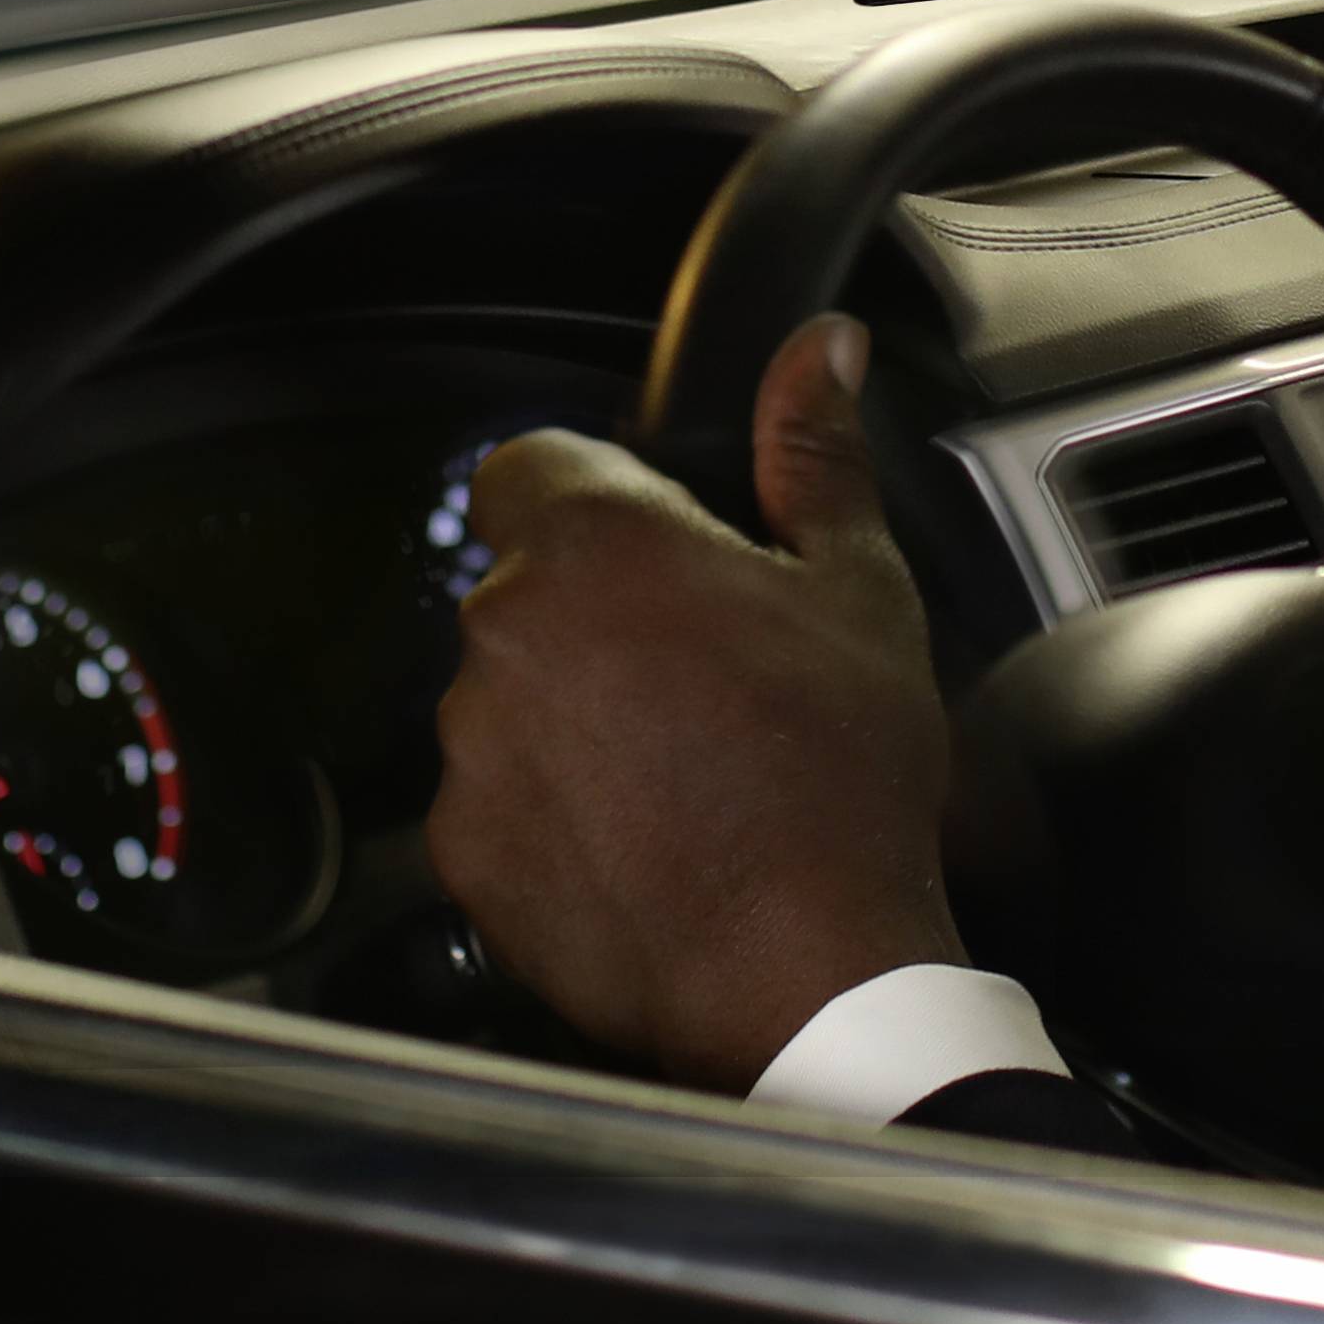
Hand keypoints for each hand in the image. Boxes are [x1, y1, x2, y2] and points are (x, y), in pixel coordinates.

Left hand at [425, 314, 962, 1090]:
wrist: (807, 971)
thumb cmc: (838, 783)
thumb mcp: (859, 589)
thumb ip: (817, 452)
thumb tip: (824, 351)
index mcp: (593, 543)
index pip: (528, 463)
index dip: (594, 495)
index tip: (654, 544)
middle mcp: (505, 633)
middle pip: (528, 586)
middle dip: (601, 616)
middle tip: (706, 675)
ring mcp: (473, 748)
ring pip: (510, 695)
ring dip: (573, 715)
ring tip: (685, 770)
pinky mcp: (463, 851)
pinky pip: (496, 801)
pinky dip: (553, 813)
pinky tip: (647, 839)